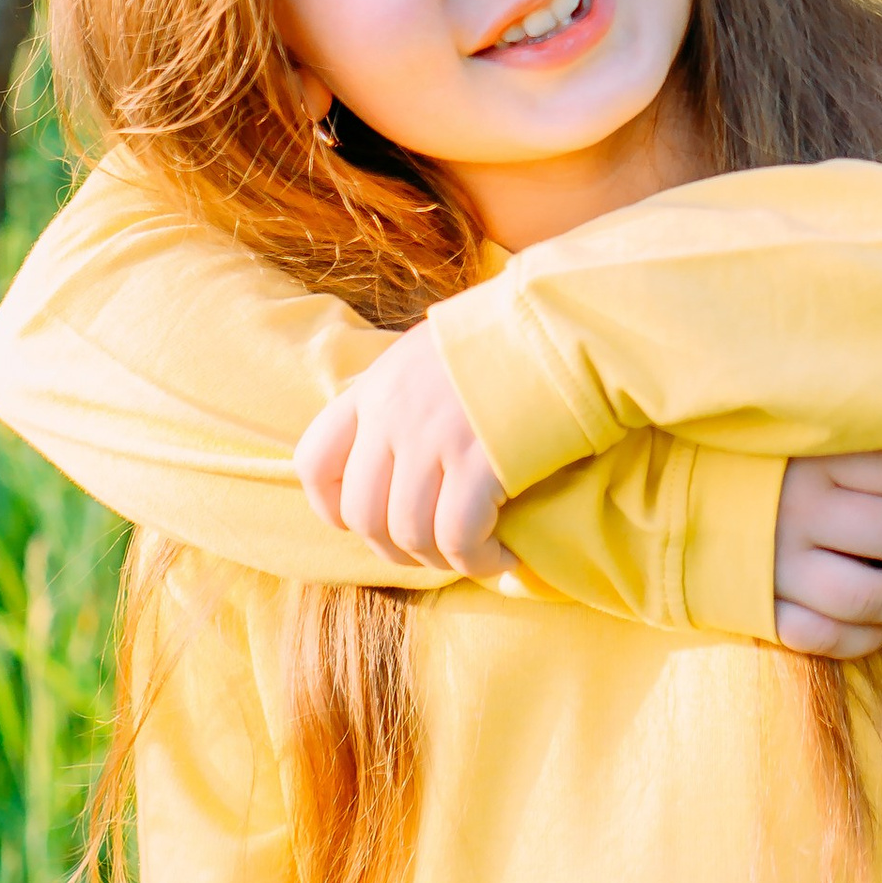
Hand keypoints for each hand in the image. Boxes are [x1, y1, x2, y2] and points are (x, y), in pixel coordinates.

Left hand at [296, 321, 518, 580]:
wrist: (566, 321)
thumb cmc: (510, 338)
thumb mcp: (433, 353)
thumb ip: (403, 400)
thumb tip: (397, 456)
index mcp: (376, 386)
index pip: (315, 461)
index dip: (333, 508)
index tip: (371, 521)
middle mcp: (392, 414)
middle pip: (362, 514)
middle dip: (394, 548)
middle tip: (434, 549)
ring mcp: (432, 438)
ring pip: (408, 534)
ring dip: (440, 560)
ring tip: (476, 553)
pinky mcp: (479, 462)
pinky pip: (458, 538)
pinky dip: (478, 561)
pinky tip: (503, 555)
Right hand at [773, 448, 881, 658]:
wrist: (669, 496)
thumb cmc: (762, 460)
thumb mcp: (811, 434)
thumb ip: (870, 445)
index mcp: (818, 456)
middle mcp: (800, 510)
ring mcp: (779, 565)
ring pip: (870, 596)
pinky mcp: (762, 608)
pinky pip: (825, 638)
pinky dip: (866, 639)